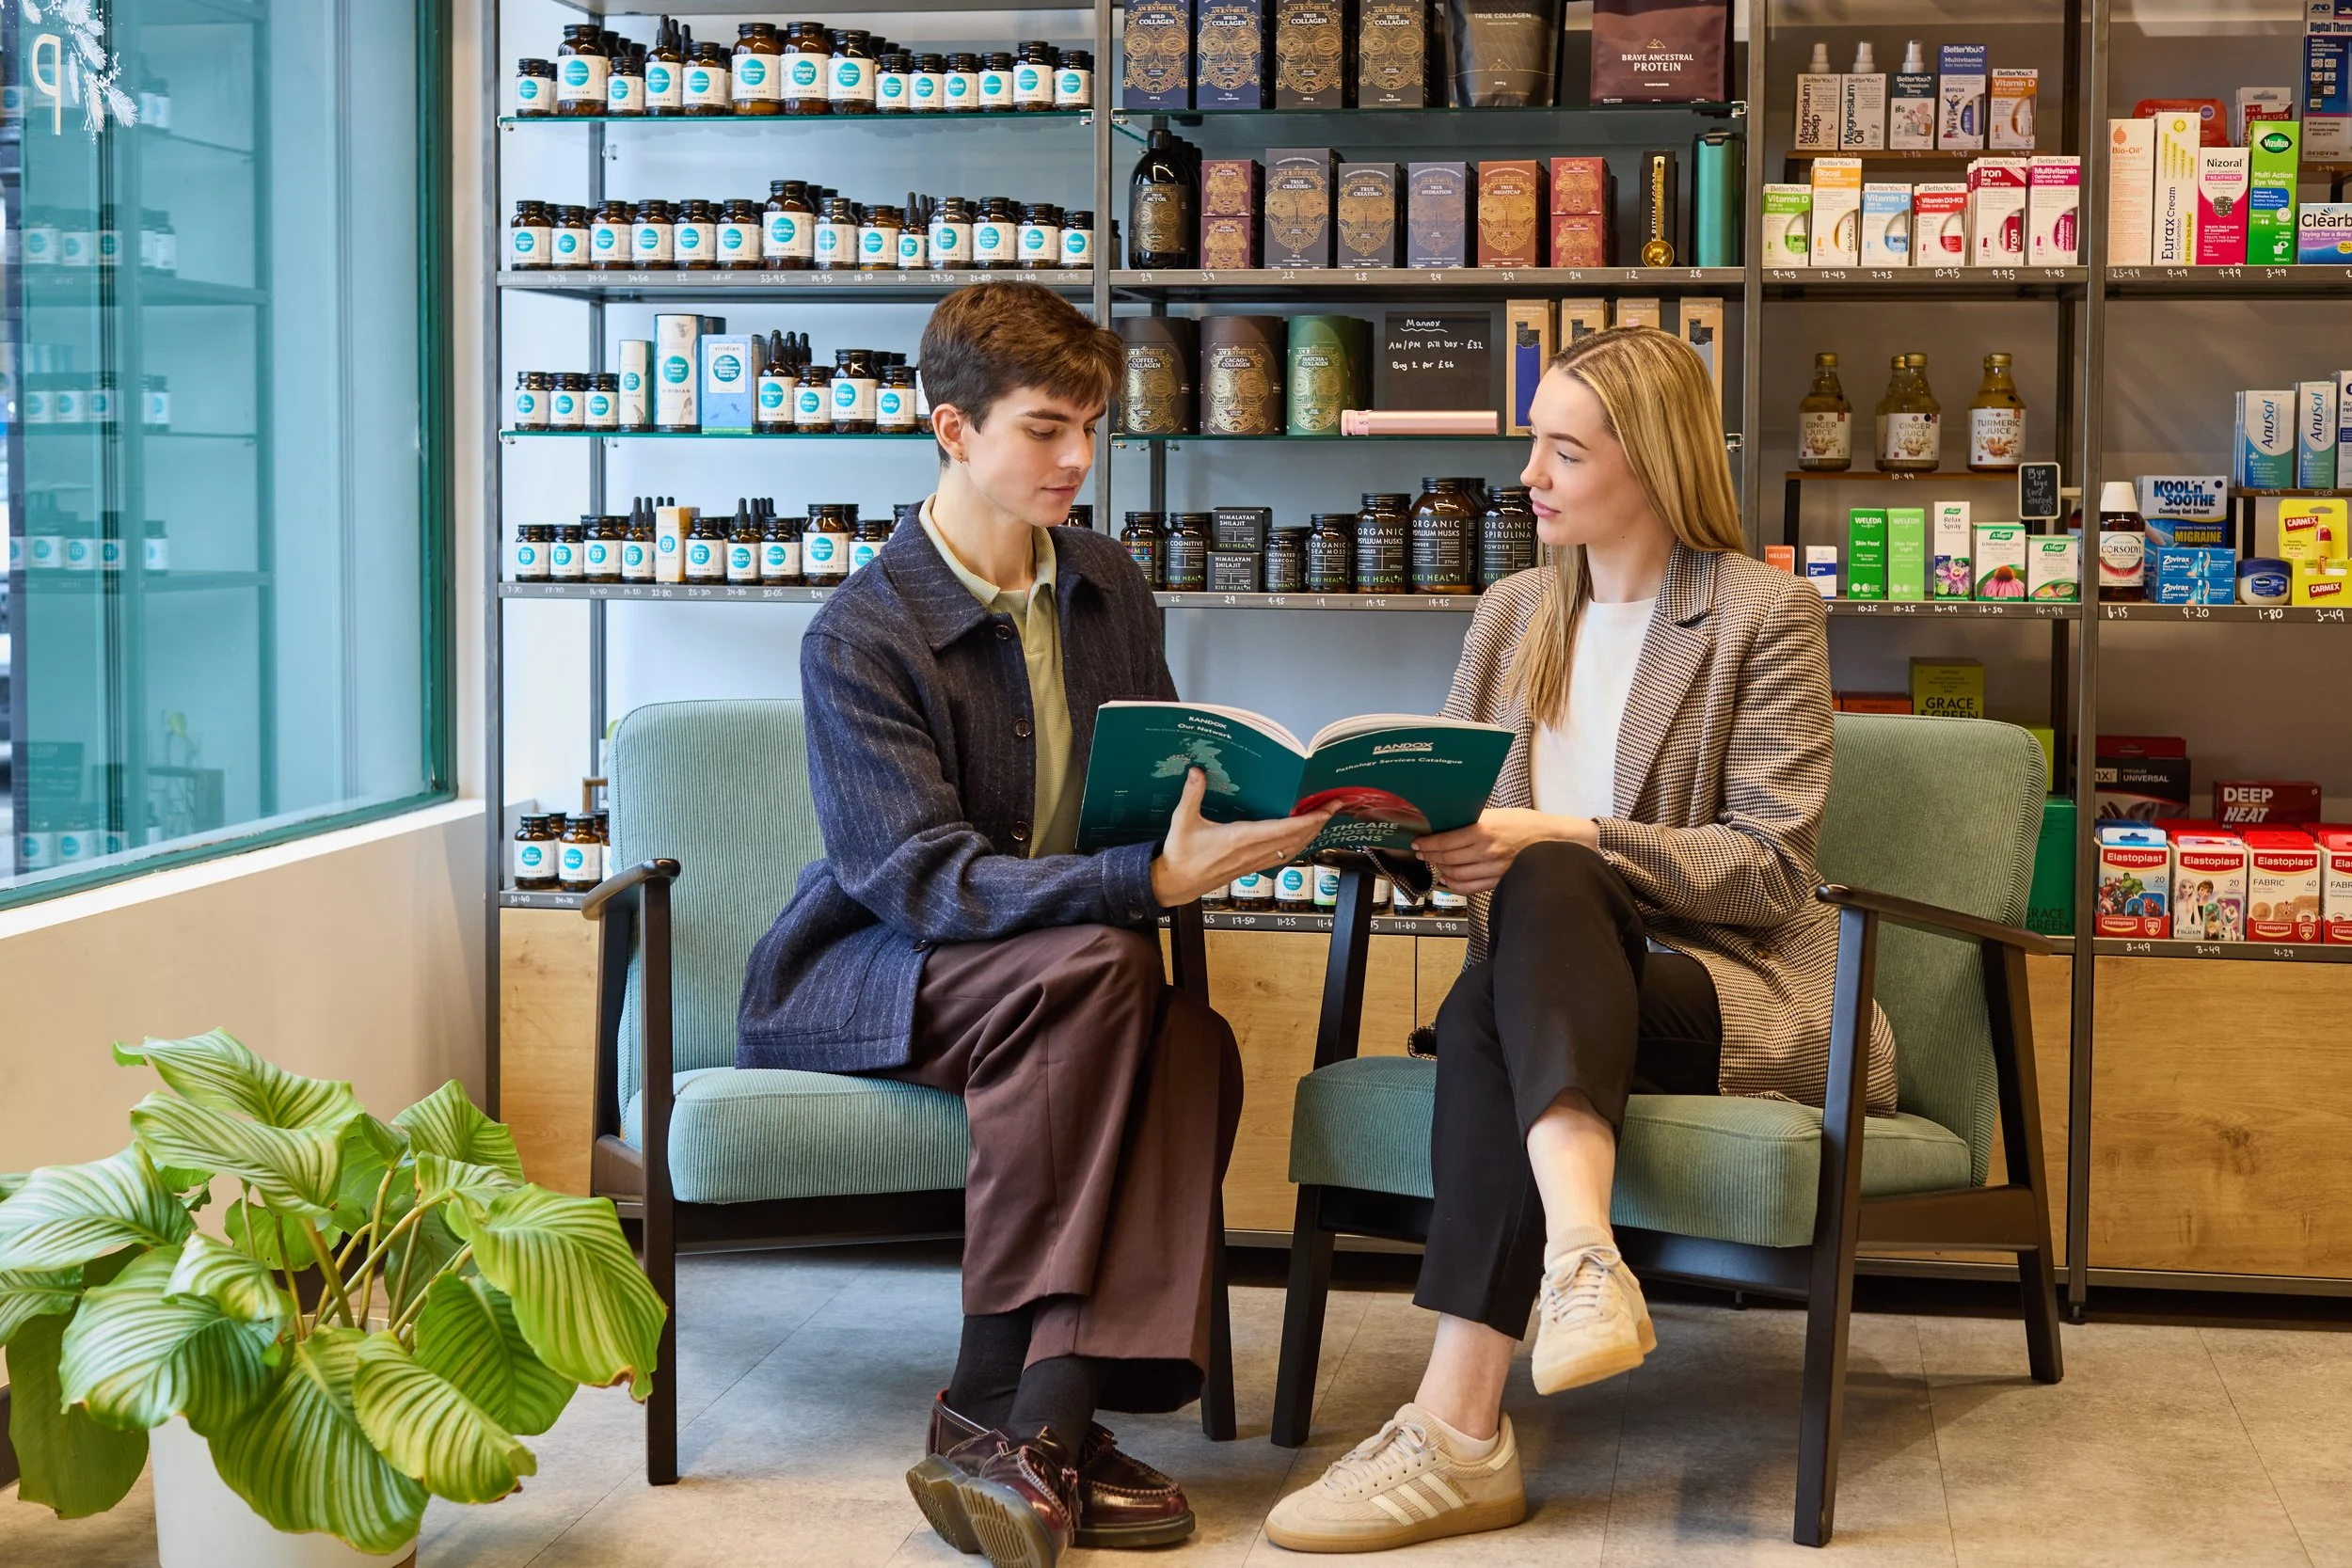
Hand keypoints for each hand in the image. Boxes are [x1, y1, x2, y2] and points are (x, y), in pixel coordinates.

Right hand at [1150, 768, 1338, 907]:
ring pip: (1290, 849)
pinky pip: (1280, 857)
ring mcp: (1252, 862)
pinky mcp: (1250, 867)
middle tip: (1333, 807)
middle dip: (1316, 824)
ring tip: (1323, 820)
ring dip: (1309, 835)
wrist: (1175, 883)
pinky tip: (1302, 839)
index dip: (1306, 821)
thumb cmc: (1180, 854)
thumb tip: (1197, 771)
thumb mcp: (1182, 821)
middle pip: (1294, 839)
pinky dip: (1296, 846)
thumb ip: (1192, 794)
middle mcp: (1250, 852)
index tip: (1323, 810)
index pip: (1281, 829)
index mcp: (1238, 838)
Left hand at [1411, 808, 1596, 895]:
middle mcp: (1487, 852)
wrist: (1555, 842)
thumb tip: (1452, 822)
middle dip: (1429, 856)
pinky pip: (1469, 887)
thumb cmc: (1529, 825)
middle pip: (1447, 859)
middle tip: (1422, 852)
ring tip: (1434, 863)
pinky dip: (1454, 885)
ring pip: (1455, 875)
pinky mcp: (1497, 881)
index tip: (1418, 843)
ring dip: (1440, 870)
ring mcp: (1492, 869)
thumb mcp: (1500, 814)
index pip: (1446, 842)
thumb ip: (1476, 820)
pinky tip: (1448, 879)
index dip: (1428, 844)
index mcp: (1485, 831)